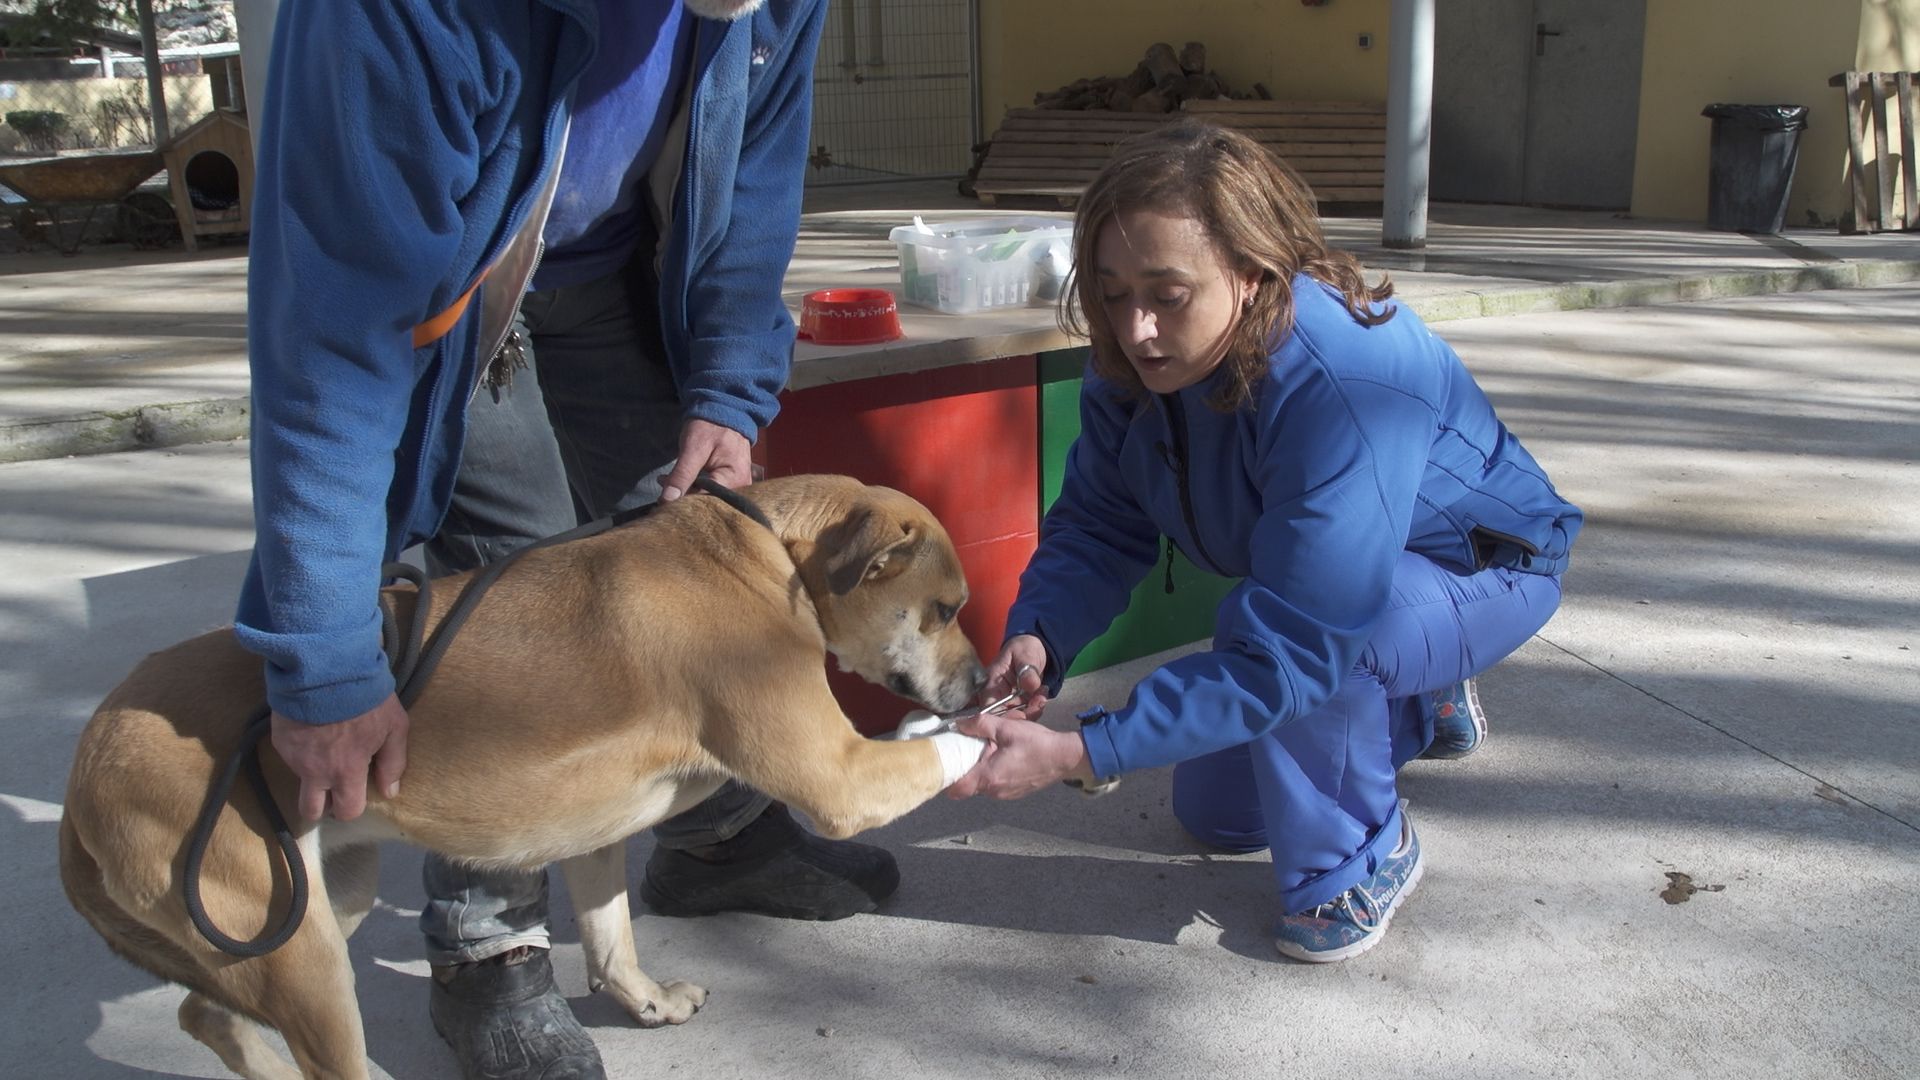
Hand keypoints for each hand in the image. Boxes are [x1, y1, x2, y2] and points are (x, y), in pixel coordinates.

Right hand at [270, 693, 409, 821]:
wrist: (326, 669)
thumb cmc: (367, 698)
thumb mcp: (394, 726)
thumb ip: (393, 762)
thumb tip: (389, 791)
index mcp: (346, 772)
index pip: (347, 811)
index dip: (350, 807)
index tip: (353, 795)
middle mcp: (315, 773)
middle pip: (311, 811)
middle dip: (322, 806)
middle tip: (332, 788)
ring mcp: (293, 758)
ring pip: (299, 781)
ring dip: (311, 774)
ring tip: (324, 748)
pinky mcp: (279, 741)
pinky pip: (289, 756)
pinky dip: (300, 750)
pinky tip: (312, 730)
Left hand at [660, 418, 753, 500]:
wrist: (725, 411)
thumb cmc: (711, 427)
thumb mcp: (693, 449)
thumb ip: (681, 475)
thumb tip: (667, 501)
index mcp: (735, 480)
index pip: (705, 502)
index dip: (682, 504)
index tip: (662, 500)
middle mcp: (741, 489)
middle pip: (708, 504)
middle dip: (684, 499)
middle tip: (662, 490)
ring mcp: (738, 487)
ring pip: (708, 500)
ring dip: (687, 494)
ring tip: (668, 485)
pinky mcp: (732, 485)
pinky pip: (712, 494)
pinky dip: (694, 490)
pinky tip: (679, 484)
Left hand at [945, 712, 1092, 799]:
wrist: (1064, 757)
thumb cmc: (1036, 743)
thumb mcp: (1006, 727)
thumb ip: (979, 724)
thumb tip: (958, 724)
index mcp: (989, 777)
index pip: (955, 789)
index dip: (945, 778)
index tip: (944, 763)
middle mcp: (994, 791)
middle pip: (967, 786)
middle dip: (963, 770)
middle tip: (963, 751)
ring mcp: (1005, 795)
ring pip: (981, 786)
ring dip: (979, 771)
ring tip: (985, 752)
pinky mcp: (1014, 793)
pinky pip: (995, 786)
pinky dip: (992, 774)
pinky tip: (1001, 758)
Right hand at [983, 635, 1049, 719]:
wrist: (1036, 648)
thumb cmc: (1024, 647)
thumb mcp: (1025, 654)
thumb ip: (1026, 670)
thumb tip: (1029, 685)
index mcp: (992, 683)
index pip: (988, 708)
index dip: (1002, 717)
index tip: (1021, 714)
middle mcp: (997, 695)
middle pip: (1003, 717)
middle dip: (1023, 714)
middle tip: (1039, 701)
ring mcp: (1008, 700)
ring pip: (1016, 716)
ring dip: (1032, 710)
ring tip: (1043, 694)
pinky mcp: (1019, 703)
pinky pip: (1026, 712)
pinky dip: (1036, 707)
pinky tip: (1043, 694)